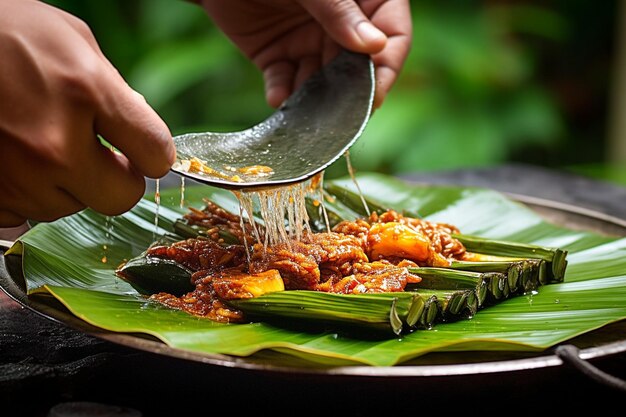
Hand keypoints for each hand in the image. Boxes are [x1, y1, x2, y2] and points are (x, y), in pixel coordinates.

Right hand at [0, 0, 174, 227]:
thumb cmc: (4, 33)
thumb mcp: (72, 41)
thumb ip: (114, 88)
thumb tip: (138, 127)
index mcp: (86, 94)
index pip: (156, 154)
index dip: (154, 153)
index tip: (145, 151)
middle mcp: (53, 145)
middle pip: (121, 198)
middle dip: (119, 179)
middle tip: (101, 156)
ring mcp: (17, 177)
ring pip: (71, 207)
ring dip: (68, 184)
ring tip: (43, 145)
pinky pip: (26, 214)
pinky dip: (28, 192)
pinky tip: (16, 160)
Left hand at [197, 0, 411, 108]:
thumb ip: (339, 12)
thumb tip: (376, 46)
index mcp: (364, 0)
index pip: (393, 35)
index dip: (388, 68)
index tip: (376, 96)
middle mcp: (340, 26)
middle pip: (357, 68)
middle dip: (348, 94)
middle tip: (338, 117)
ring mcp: (309, 43)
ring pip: (321, 82)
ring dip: (314, 101)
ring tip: (305, 115)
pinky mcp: (278, 56)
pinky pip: (285, 81)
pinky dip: (282, 93)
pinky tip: (278, 98)